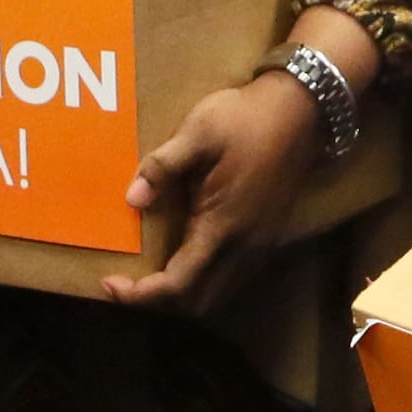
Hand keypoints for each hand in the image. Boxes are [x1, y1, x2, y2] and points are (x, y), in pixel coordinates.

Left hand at [102, 9, 377, 311]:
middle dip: (158, 301)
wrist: (303, 109)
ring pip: (217, 294)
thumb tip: (132, 199)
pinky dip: (203, 282)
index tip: (109, 286)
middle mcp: (244, 248)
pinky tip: (186, 258)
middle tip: (125, 284)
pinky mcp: (268, 236)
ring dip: (183, 294)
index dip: (141, 295)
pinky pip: (232, 279)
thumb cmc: (246, 118)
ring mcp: (260, 245)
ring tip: (150, 276)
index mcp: (223, 227)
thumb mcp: (198, 133)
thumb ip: (163, 167)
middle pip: (197, 302)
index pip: (177, 284)